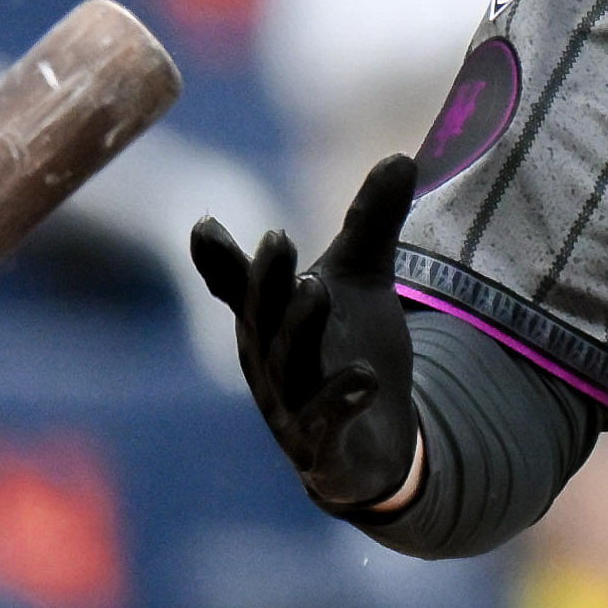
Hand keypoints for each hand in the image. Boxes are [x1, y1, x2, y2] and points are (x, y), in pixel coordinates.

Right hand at [188, 154, 426, 515]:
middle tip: (279, 238)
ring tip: (317, 290)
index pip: (242, 288)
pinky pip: (327, 427)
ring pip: (289, 370)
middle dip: (267, 282)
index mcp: (268, 323)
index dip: (221, 260)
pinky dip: (341, 403)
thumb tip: (403, 155)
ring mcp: (292, 414)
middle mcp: (270, 366)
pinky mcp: (326, 451)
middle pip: (263, 321)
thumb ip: (372, 223)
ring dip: (299, 330)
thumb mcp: (363, 283)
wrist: (370, 447)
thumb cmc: (350, 352)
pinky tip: (366, 381)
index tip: (205, 224)